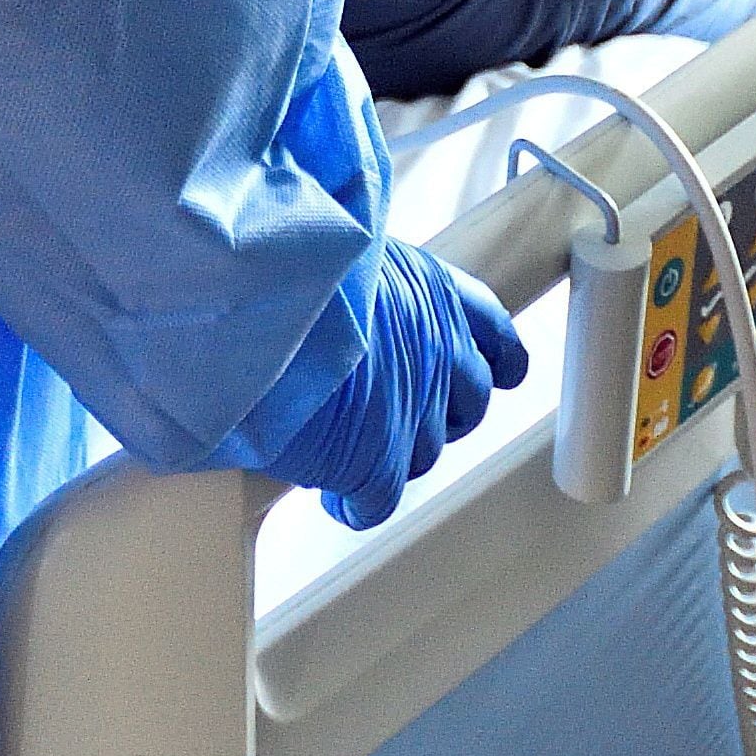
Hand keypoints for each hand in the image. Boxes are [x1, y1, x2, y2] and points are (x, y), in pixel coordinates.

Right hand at [255, 242, 529, 528]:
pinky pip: (377, 501)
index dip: (497, 355)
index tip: (503, 368)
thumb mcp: (345, 252)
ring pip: (423, 453)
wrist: (252, 301)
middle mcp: (439, 351)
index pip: (492, 330)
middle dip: (442, 413)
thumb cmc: (284, 266)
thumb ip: (372, 286)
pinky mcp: (377, 462)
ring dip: (390, 454)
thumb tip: (357, 305)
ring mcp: (414, 411)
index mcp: (433, 290)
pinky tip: (332, 494)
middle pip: (469, 402)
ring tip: (346, 443)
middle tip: (399, 414)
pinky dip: (353, 502)